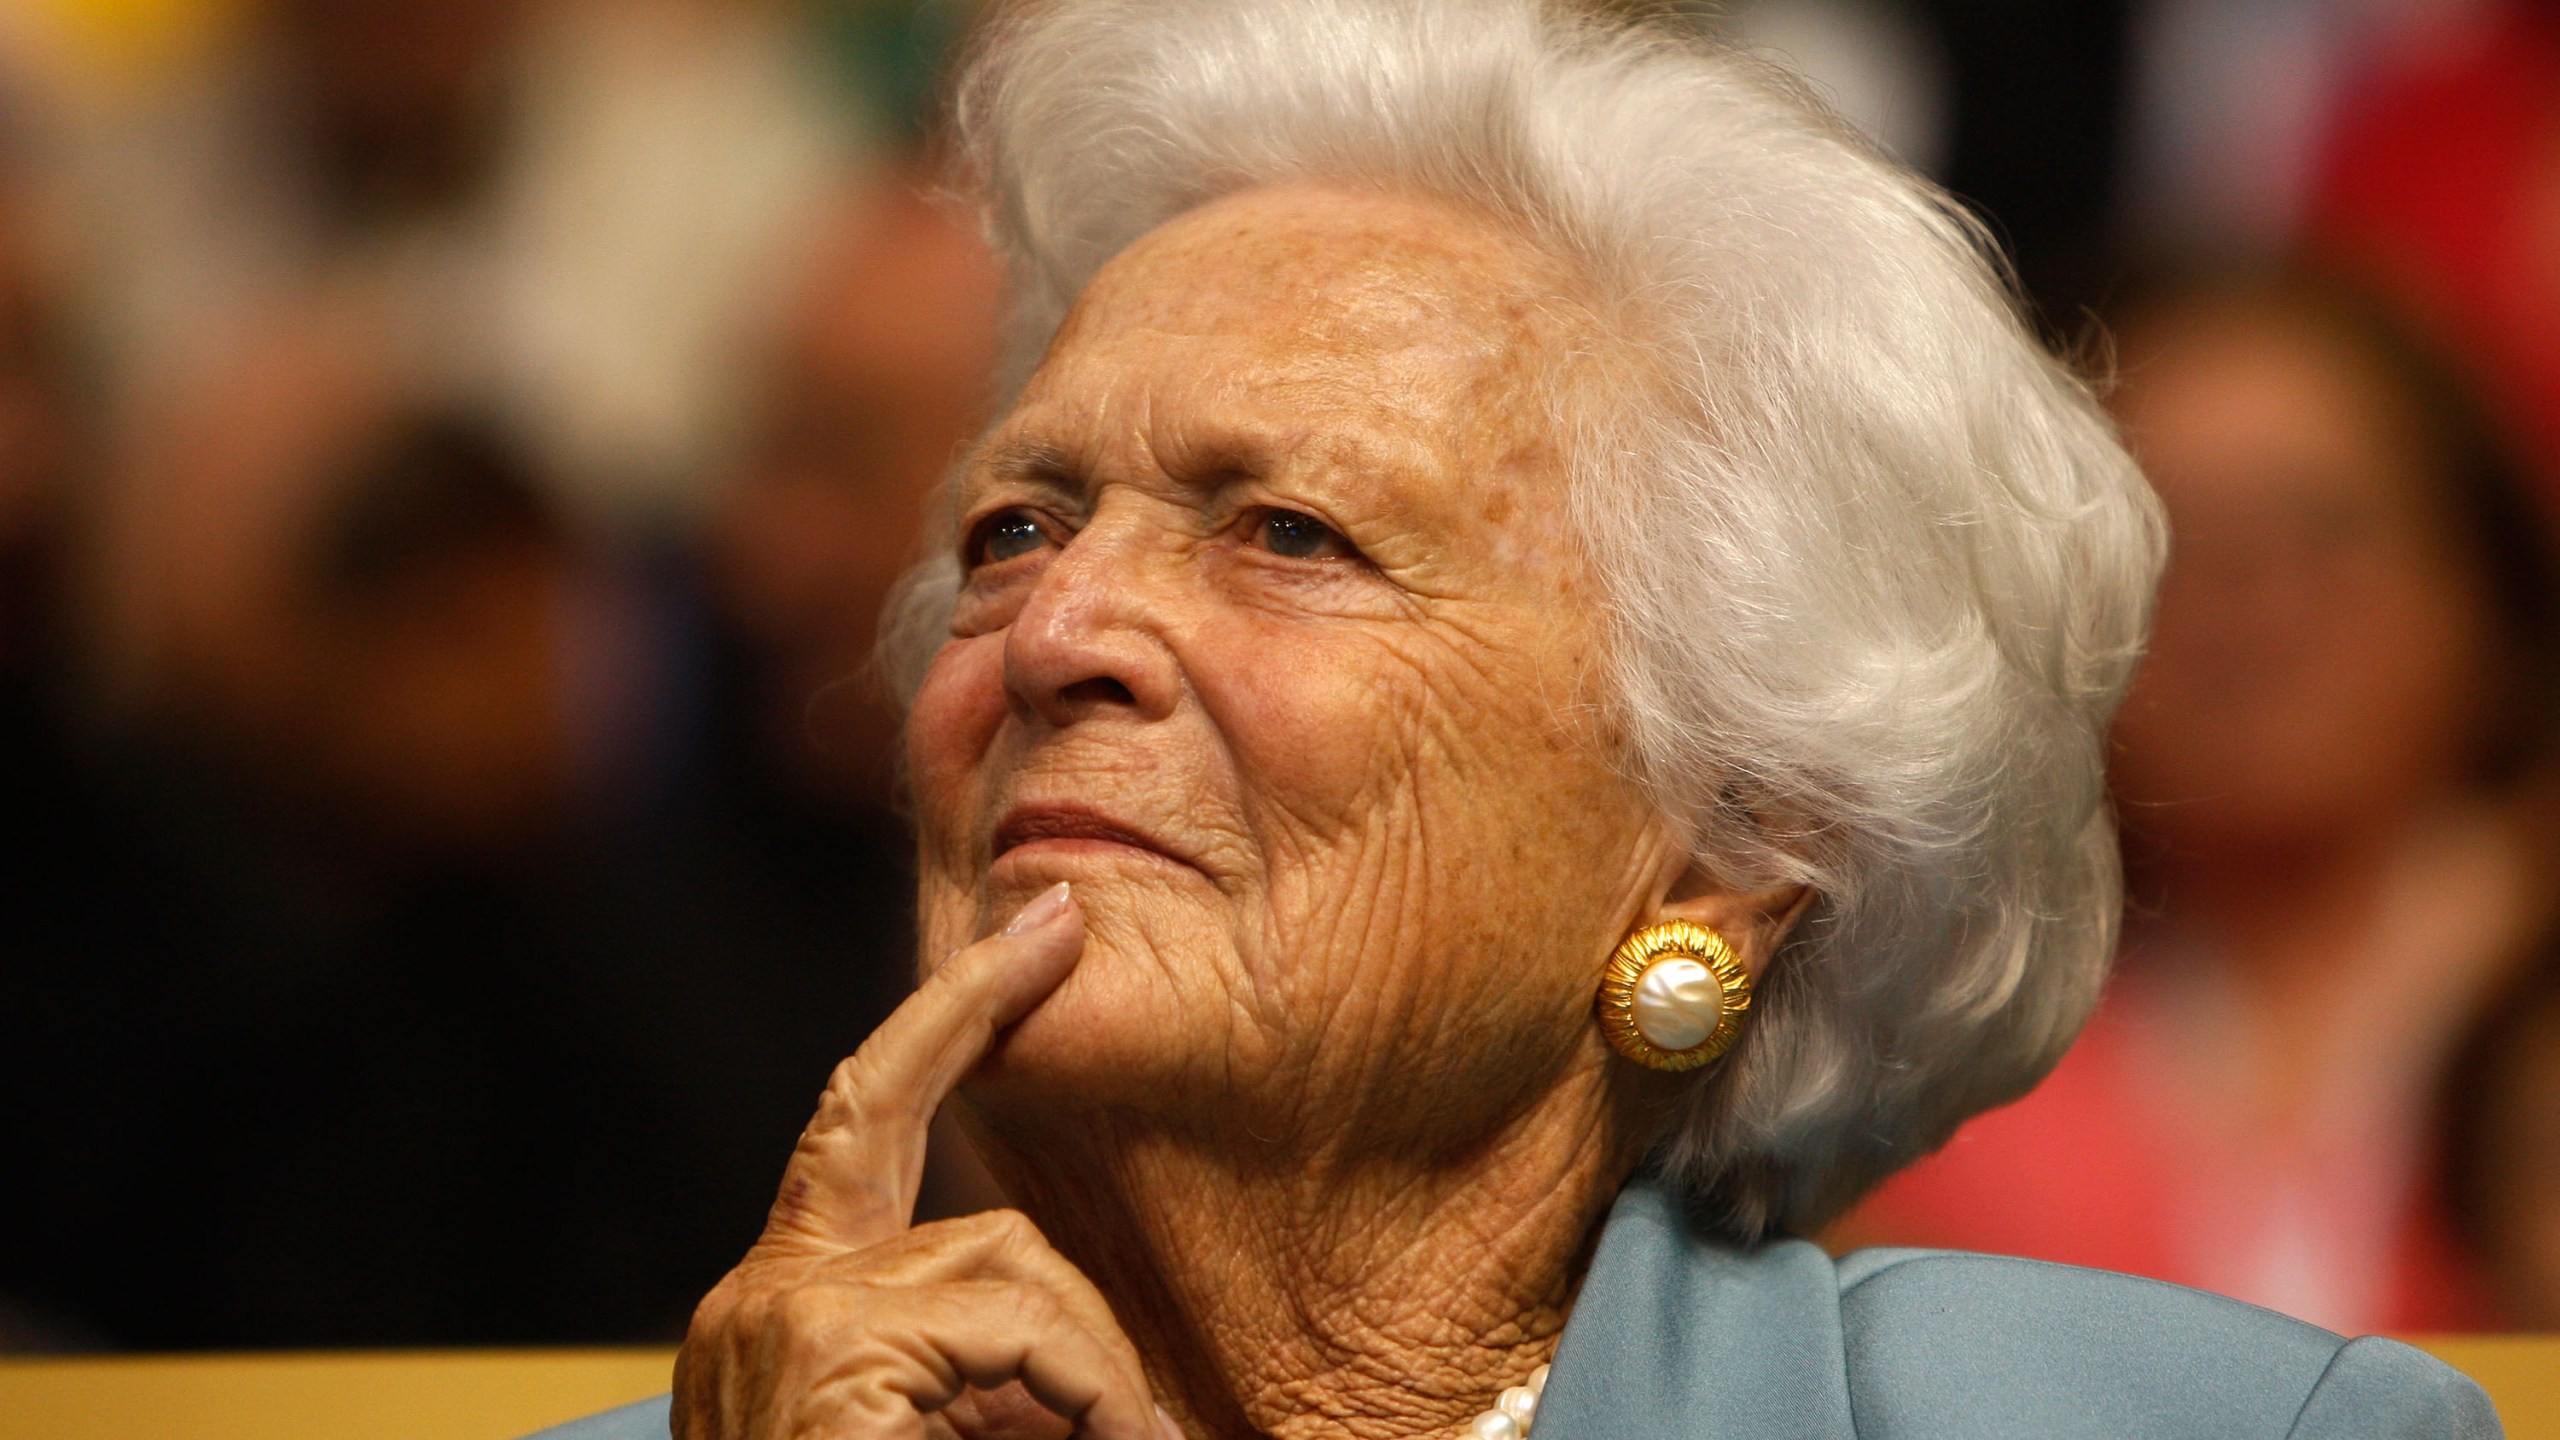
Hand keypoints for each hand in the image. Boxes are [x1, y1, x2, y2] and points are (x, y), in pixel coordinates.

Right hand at [673, 883, 1169, 1439]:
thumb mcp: (951, 1434)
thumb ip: (1001, 1384)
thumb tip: (1139, 1393)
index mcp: (779, 1323)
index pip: (864, 1125)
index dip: (950, 1019)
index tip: (1045, 933)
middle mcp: (758, 1305)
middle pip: (985, 1230)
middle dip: (1087, 1338)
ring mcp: (779, 1324)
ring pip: (1016, 1274)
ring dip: (1096, 1396)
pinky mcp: (826, 1355)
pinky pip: (1019, 1329)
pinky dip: (1091, 1400)